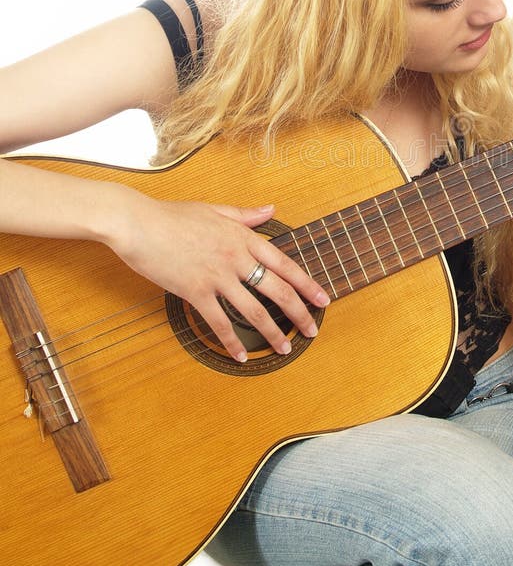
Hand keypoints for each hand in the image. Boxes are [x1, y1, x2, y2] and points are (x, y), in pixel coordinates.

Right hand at [106, 191, 329, 362]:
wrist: (138, 222)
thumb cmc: (174, 215)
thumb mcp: (215, 210)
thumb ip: (245, 215)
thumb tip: (271, 210)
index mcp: (243, 238)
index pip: (285, 264)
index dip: (307, 284)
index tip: (322, 299)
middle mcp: (236, 258)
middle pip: (277, 290)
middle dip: (299, 312)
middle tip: (312, 330)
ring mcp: (217, 276)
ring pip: (253, 310)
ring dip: (272, 332)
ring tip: (284, 348)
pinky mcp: (195, 291)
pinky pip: (218, 322)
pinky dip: (232, 341)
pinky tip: (242, 356)